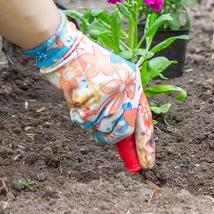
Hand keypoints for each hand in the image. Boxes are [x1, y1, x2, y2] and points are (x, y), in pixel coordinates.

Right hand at [24, 12, 154, 168]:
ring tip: (87, 101)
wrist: (66, 49)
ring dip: (93, 123)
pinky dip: (78, 115)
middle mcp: (125, 89)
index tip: (147, 164)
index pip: (144, 119)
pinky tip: (77, 99)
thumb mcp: (114, 78)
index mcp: (134, 82)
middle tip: (98, 118)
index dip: (145, 144)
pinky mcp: (90, 99)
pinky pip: (84, 122)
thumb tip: (124, 135)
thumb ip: (122, 103)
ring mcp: (108, 95)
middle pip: (122, 129)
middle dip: (110, 133)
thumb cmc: (89, 64)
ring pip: (102, 129)